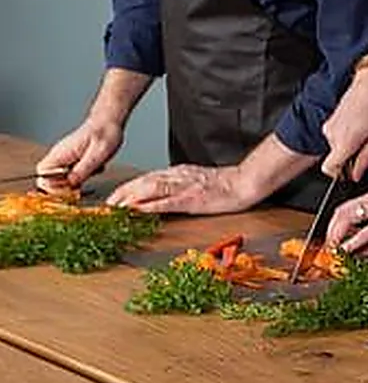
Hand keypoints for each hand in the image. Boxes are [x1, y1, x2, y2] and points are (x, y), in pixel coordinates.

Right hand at [36, 116, 123, 191]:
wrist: (110, 121)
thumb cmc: (104, 133)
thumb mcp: (97, 154)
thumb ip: (82, 170)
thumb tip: (70, 184)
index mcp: (60, 154)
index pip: (42, 175)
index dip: (52, 185)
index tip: (69, 186)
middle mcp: (59, 157)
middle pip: (50, 180)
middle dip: (66, 186)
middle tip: (83, 180)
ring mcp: (65, 158)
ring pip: (63, 179)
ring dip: (77, 180)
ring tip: (92, 170)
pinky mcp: (73, 160)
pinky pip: (73, 174)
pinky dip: (84, 175)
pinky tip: (95, 167)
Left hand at [106, 164, 254, 213]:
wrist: (245, 182)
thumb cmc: (226, 184)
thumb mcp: (197, 181)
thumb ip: (179, 185)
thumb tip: (160, 194)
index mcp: (179, 173)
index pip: (148, 178)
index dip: (128, 187)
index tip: (114, 197)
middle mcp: (178, 176)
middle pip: (144, 181)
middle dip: (123, 192)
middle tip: (107, 204)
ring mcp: (184, 187)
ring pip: (150, 188)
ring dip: (130, 198)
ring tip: (114, 207)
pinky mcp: (191, 199)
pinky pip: (166, 201)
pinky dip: (149, 205)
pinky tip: (137, 210)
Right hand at [320, 57, 367, 180]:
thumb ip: (365, 157)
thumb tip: (356, 174)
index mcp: (344, 141)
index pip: (329, 169)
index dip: (341, 173)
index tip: (352, 169)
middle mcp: (332, 134)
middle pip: (337, 156)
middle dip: (353, 153)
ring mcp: (330, 125)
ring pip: (338, 145)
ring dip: (351, 142)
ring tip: (367, 129)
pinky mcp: (331, 118)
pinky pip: (337, 134)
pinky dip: (348, 133)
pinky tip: (361, 123)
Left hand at [324, 188, 367, 254]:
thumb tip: (358, 249)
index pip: (347, 208)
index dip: (334, 225)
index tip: (330, 240)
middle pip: (342, 211)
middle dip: (330, 231)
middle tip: (327, 247)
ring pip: (349, 218)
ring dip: (337, 236)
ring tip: (333, 250)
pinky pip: (365, 232)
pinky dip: (352, 243)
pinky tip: (347, 251)